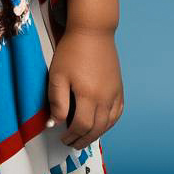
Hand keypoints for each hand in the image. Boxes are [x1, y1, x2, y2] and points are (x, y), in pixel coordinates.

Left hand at [47, 26, 123, 150]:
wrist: (92, 30)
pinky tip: (101, 124)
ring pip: (108, 124)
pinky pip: (117, 113)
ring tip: (84, 137)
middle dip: (82, 139)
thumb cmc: (72, 50)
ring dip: (96, 134)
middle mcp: (104, 98)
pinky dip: (109, 123)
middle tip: (71, 142)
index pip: (80, 126)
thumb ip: (56, 101)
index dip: (70, 135)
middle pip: (96, 129)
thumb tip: (55, 123)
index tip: (62, 137)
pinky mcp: (119, 87)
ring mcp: (114, 93)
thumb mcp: (57, 74)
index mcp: (88, 95)